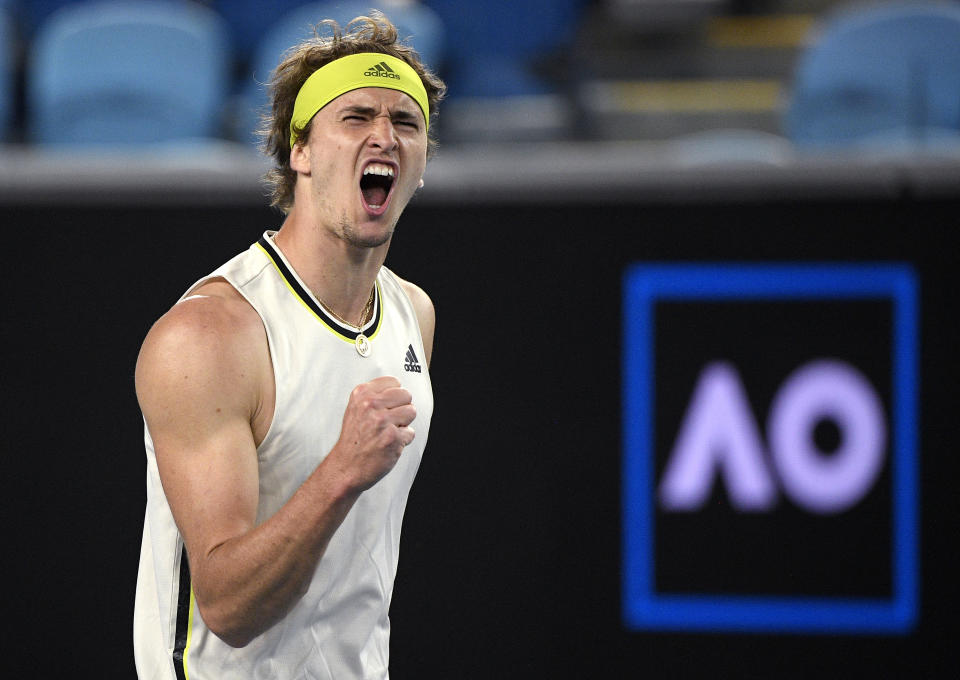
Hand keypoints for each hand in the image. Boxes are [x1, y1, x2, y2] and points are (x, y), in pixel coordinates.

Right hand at [331, 376, 415, 491]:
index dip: (394, 396)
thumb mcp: (355, 409)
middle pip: (406, 394)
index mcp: (362, 394)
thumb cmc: (353, 440)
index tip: (387, 406)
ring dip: (404, 424)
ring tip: (389, 432)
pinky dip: (403, 441)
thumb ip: (373, 396)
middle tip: (389, 421)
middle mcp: (371, 405)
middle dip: (402, 408)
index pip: (394, 382)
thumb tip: (397, 388)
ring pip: (411, 411)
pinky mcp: (392, 437)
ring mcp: (382, 421)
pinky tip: (389, 444)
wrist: (346, 467)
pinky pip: (411, 432)